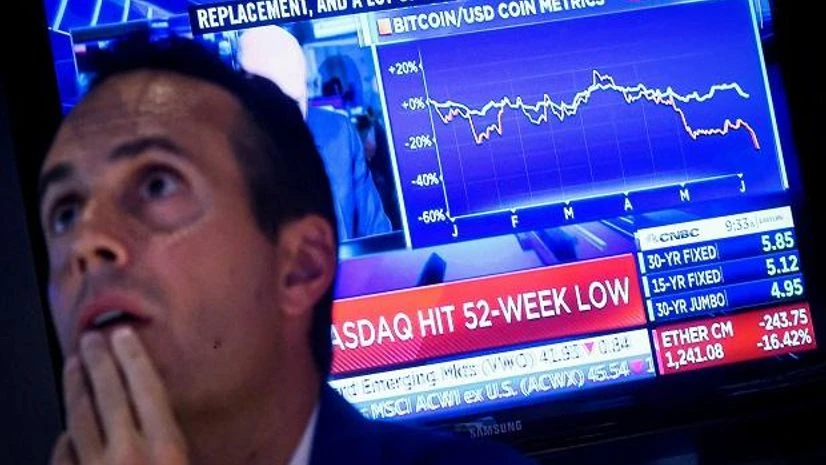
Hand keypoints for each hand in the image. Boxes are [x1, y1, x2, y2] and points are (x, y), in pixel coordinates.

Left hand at [51, 328, 188, 464]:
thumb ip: (179, 446)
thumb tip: (171, 424)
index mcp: (165, 448)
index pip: (147, 389)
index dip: (133, 358)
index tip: (123, 334)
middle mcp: (128, 452)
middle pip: (109, 397)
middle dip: (98, 362)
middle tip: (90, 339)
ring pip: (79, 420)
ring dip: (74, 389)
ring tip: (72, 366)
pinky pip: (63, 455)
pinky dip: (65, 438)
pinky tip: (66, 430)